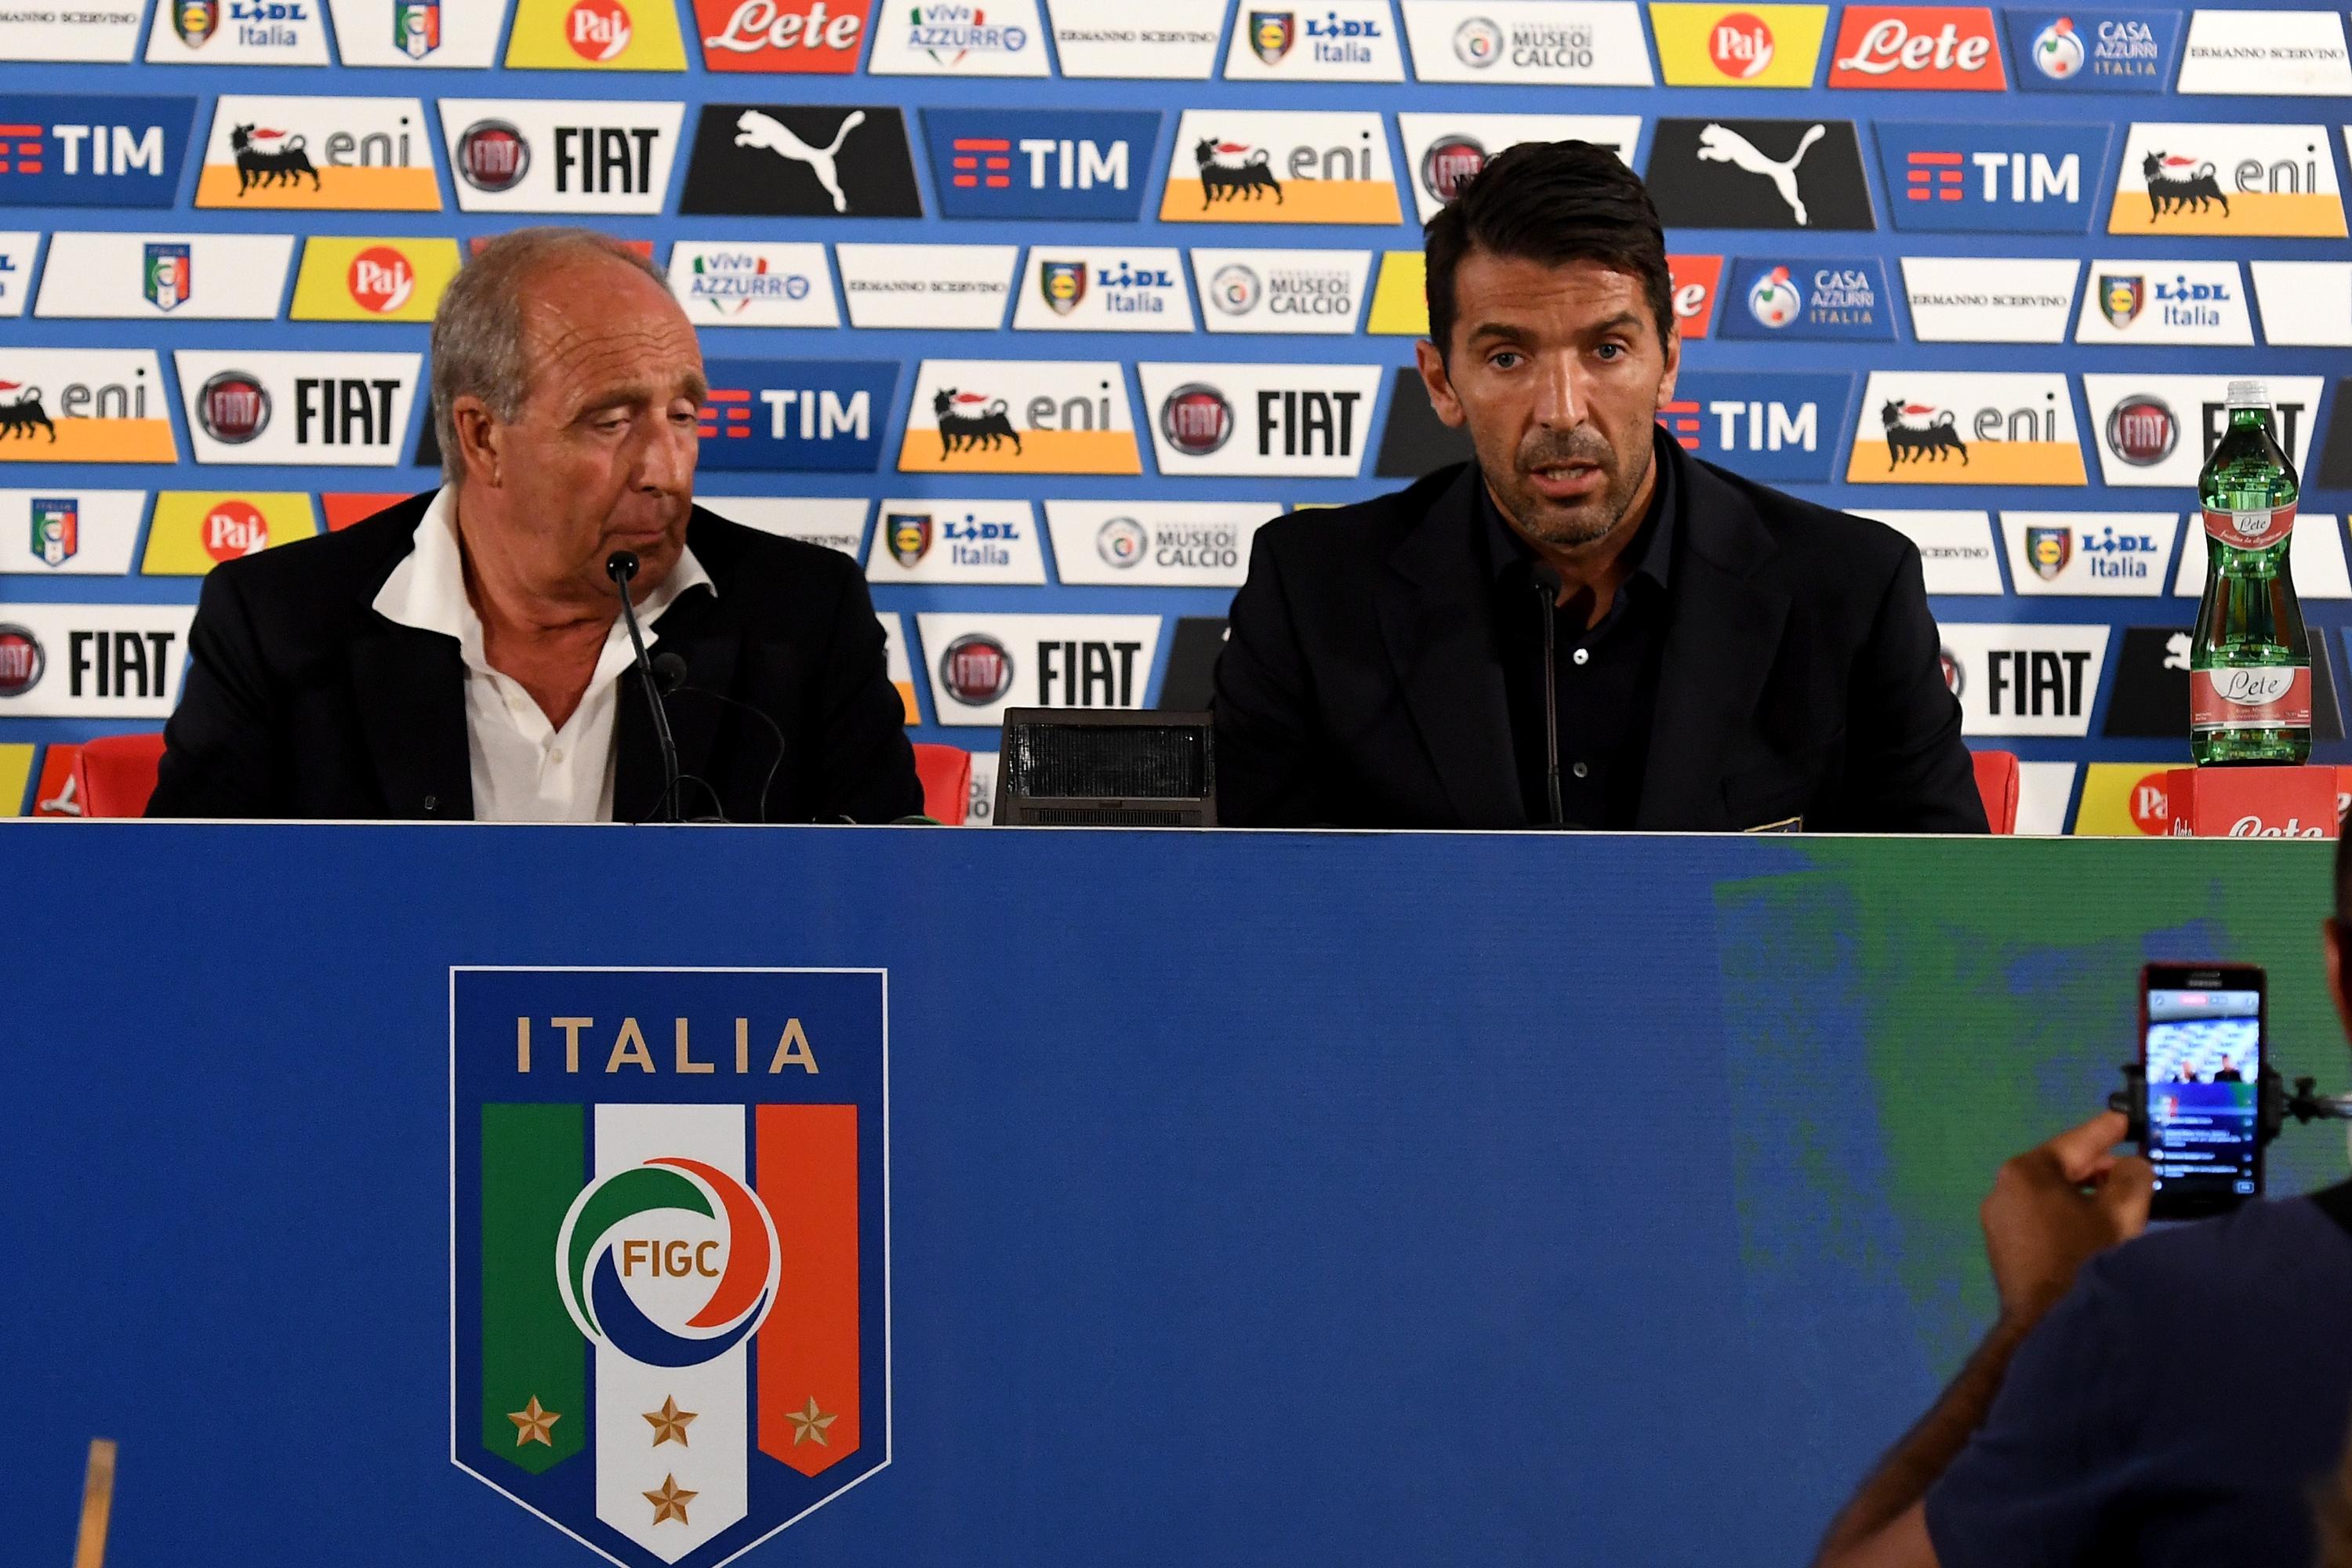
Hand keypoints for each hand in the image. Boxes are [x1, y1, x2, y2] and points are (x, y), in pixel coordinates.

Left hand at [1980, 1110, 2151, 1326]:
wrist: (2049, 1323)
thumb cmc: (2085, 1259)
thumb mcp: (2119, 1213)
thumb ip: (2132, 1178)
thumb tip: (2132, 1165)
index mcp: (2026, 1171)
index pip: (2075, 1142)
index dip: (2106, 1131)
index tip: (2125, 1119)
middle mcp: (2003, 1188)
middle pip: (2060, 1167)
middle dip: (2098, 1167)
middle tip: (2133, 1165)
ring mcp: (1998, 1218)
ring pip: (2050, 1194)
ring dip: (2084, 1193)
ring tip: (2120, 1196)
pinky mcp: (2003, 1245)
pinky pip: (2040, 1216)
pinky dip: (2067, 1213)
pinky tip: (2093, 1223)